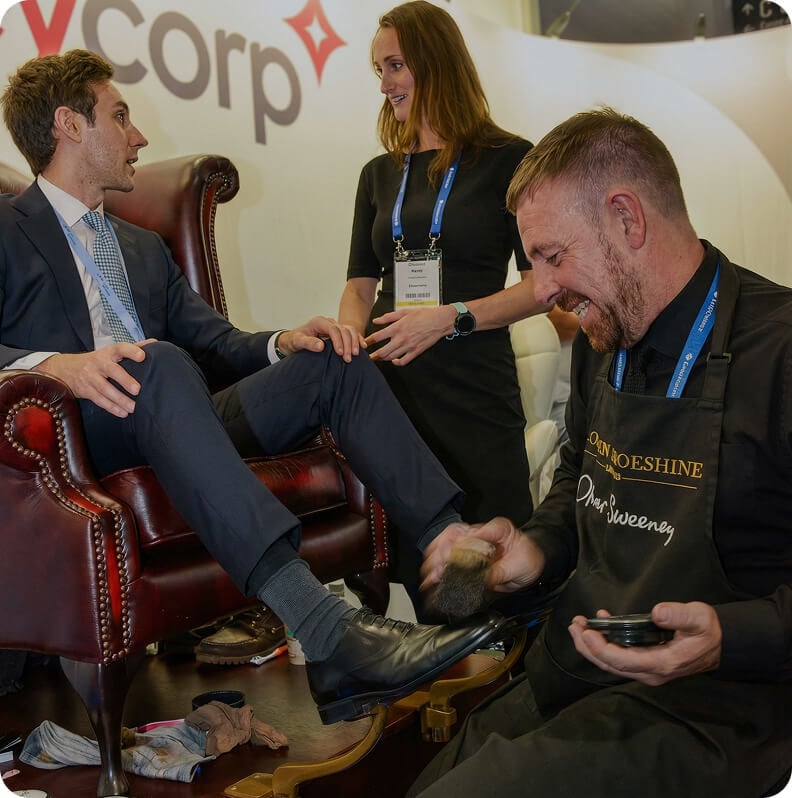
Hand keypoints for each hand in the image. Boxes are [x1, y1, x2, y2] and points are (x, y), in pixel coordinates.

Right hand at [35, 339, 156, 417]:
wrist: (64, 369)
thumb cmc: (96, 360)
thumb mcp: (111, 352)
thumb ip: (132, 347)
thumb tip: (155, 342)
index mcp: (107, 353)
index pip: (120, 348)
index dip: (131, 351)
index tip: (142, 356)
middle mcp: (98, 363)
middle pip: (111, 370)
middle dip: (125, 380)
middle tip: (137, 389)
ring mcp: (90, 377)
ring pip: (105, 389)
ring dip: (120, 400)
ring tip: (134, 408)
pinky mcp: (85, 390)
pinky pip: (99, 400)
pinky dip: (111, 407)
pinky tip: (123, 413)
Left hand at [277, 317, 364, 362]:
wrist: (293, 341)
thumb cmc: (294, 341)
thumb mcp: (297, 342)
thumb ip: (308, 343)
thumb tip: (321, 346)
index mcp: (319, 322)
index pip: (333, 329)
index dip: (338, 341)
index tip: (340, 353)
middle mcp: (328, 322)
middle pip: (343, 330)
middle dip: (348, 344)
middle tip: (348, 358)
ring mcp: (334, 327)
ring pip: (349, 330)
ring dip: (354, 342)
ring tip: (355, 354)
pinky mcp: (338, 333)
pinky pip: (351, 333)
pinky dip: (357, 339)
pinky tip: (362, 347)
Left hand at [366, 306, 454, 365]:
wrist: (440, 321)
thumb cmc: (423, 314)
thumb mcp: (404, 312)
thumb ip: (388, 317)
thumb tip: (376, 321)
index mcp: (397, 327)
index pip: (378, 337)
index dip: (368, 341)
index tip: (364, 343)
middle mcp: (401, 338)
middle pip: (382, 351)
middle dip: (373, 355)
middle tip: (368, 356)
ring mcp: (409, 347)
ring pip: (391, 357)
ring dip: (383, 359)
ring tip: (378, 358)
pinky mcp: (416, 352)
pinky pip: (403, 361)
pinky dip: (397, 363)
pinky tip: (394, 361)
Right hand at [420, 516, 543, 593]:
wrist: (531, 564)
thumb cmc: (529, 559)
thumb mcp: (521, 566)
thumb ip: (501, 572)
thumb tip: (482, 579)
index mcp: (498, 529)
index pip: (477, 531)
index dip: (463, 544)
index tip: (454, 558)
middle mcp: (481, 531)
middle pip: (455, 533)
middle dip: (443, 550)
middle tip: (438, 568)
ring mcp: (471, 541)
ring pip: (446, 542)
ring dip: (435, 558)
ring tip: (430, 576)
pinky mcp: (465, 554)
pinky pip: (446, 554)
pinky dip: (436, 565)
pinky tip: (430, 578)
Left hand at [568, 601, 722, 685]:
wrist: (719, 644)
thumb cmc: (708, 630)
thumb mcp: (699, 618)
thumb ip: (680, 615)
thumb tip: (657, 612)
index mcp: (662, 663)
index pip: (622, 661)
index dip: (600, 649)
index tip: (586, 632)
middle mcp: (650, 672)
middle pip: (610, 665)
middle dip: (587, 647)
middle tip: (574, 625)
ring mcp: (647, 669)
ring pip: (611, 663)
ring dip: (591, 646)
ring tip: (577, 626)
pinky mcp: (645, 663)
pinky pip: (619, 656)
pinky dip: (604, 643)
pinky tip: (599, 623)